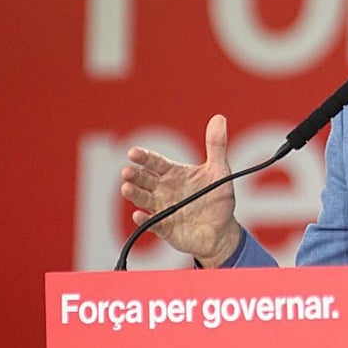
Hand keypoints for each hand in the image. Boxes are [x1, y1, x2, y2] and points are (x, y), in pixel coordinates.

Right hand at [119, 114, 241, 267]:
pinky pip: (153, 224)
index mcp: (174, 174)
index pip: (155, 163)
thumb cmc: (217, 198)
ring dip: (134, 194)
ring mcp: (163, 209)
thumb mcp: (219, 170)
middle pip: (145, 180)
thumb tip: (219, 118)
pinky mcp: (166, 228)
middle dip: (134, 175)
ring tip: (126, 188)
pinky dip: (145, 220)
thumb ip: (216, 145)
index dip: (144, 157)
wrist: (222, 230)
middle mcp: (163, 191)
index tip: (133, 152)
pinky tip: (139, 215)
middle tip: (127, 171)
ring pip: (143, 200)